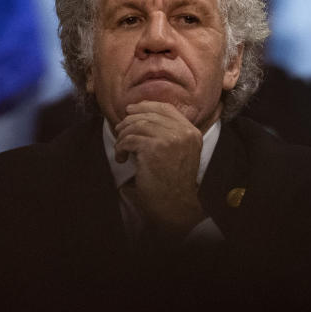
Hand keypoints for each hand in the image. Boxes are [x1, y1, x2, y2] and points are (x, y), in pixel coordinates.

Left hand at [113, 101, 206, 235]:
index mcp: (191, 132)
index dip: (146, 106)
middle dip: (129, 121)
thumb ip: (169, 134)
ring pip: (136, 125)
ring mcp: (170, 139)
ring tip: (121, 149)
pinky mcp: (154, 149)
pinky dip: (121, 148)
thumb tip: (138, 113)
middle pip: (149, 115)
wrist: (175, 206)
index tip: (130, 110)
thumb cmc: (172, 182)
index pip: (167, 108)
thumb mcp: (179, 153)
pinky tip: (122, 158)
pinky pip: (129, 139)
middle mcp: (183, 133)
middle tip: (119, 131)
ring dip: (123, 136)